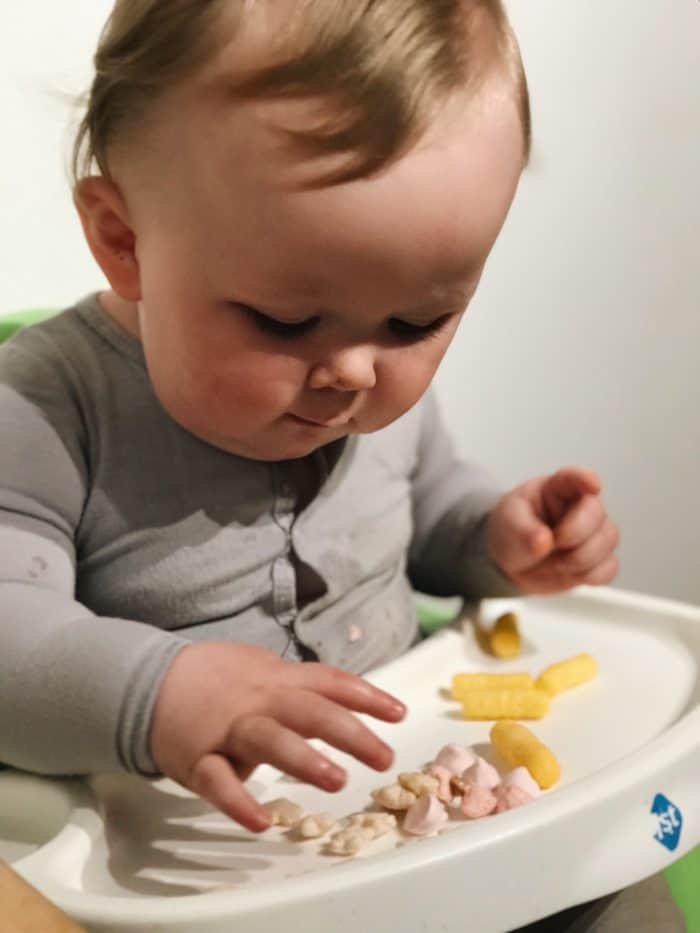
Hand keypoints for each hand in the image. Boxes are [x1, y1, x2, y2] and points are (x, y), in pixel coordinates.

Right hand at [149, 642, 405, 831]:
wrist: (149, 680)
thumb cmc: (217, 680)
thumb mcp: (263, 671)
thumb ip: (301, 687)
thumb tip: (349, 700)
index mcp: (278, 680)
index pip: (329, 682)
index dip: (365, 696)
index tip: (399, 713)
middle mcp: (258, 701)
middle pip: (309, 710)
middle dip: (349, 732)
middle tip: (384, 756)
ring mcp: (228, 729)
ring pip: (269, 740)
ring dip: (303, 758)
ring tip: (336, 779)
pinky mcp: (198, 759)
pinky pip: (218, 782)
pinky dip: (238, 800)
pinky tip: (260, 822)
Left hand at [486, 467, 618, 593]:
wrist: (513, 563)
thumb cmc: (513, 531)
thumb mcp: (508, 525)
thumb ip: (522, 531)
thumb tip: (543, 541)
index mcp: (556, 488)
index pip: (573, 478)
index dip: (585, 479)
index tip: (592, 485)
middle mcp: (582, 506)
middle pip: (597, 515)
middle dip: (572, 536)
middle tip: (547, 545)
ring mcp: (595, 532)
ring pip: (607, 543)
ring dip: (577, 561)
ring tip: (551, 562)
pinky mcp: (600, 559)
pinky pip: (609, 569)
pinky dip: (587, 576)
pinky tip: (567, 572)